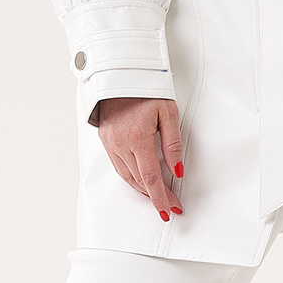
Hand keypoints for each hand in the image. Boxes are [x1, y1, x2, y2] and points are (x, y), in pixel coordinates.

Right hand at [96, 97, 184, 220]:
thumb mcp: (168, 112)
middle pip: (139, 180)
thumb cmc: (147, 88)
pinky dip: (131, 177)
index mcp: (137, 136)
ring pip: (127, 176)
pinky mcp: (105, 140)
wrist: (121, 73)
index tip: (170, 209)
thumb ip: (173, 144)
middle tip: (169, 205)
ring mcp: (110, 142)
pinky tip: (141, 181)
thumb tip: (177, 170)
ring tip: (157, 197)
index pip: (150, 177)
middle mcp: (120, 143)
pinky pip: (118, 166)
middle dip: (155, 196)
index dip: (161, 197)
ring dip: (142, 189)